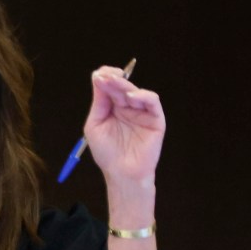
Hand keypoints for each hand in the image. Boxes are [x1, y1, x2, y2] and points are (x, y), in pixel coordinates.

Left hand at [84, 65, 164, 186]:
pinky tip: (131, 96)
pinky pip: (152, 102)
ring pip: (136, 91)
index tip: (98, 76)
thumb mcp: (95, 124)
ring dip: (125, 85)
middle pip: (121, 86)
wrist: (121, 173)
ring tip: (115, 82)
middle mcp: (127, 107)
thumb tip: (99, 79)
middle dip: (113, 80)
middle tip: (104, 76)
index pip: (110, 87)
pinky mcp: (155, 119)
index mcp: (112, 107)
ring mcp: (142, 112)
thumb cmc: (106, 152)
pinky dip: (143, 96)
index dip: (105, 78)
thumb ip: (99, 103)